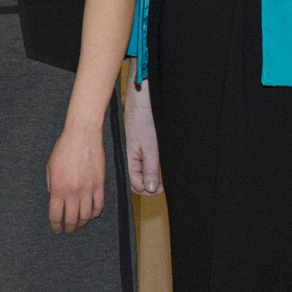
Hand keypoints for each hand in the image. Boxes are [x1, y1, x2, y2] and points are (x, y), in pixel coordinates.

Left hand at [46, 120, 106, 234]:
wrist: (82, 136)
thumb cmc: (63, 149)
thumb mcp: (50, 167)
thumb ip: (51, 185)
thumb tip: (56, 199)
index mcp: (57, 188)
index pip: (55, 215)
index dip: (55, 226)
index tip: (56, 230)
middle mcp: (72, 192)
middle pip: (71, 220)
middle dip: (68, 228)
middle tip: (67, 231)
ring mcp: (88, 189)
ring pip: (86, 216)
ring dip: (81, 223)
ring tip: (78, 224)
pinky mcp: (99, 185)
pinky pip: (99, 206)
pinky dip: (94, 213)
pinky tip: (91, 214)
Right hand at [124, 81, 160, 195]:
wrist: (141, 101)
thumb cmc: (144, 121)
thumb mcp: (151, 148)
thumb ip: (150, 170)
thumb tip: (150, 189)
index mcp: (127, 162)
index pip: (137, 186)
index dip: (151, 190)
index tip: (164, 187)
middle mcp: (126, 160)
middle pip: (137, 182)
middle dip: (150, 186)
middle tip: (165, 183)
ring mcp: (130, 154)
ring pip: (139, 174)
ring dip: (151, 177)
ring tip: (162, 175)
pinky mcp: (134, 148)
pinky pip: (140, 164)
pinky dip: (149, 168)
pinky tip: (157, 165)